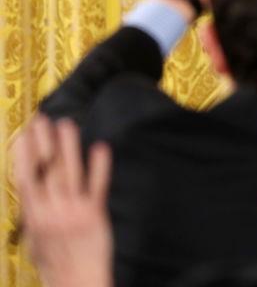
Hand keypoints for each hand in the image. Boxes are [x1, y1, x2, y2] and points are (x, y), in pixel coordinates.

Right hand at [12, 116, 112, 286]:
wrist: (77, 283)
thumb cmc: (56, 267)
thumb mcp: (35, 243)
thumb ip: (34, 219)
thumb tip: (30, 202)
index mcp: (34, 217)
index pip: (25, 179)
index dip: (23, 156)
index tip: (23, 135)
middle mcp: (51, 211)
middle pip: (46, 170)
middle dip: (43, 143)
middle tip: (42, 119)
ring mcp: (73, 211)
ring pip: (69, 173)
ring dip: (68, 147)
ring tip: (67, 124)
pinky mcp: (94, 215)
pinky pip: (97, 186)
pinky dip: (99, 167)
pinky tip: (100, 148)